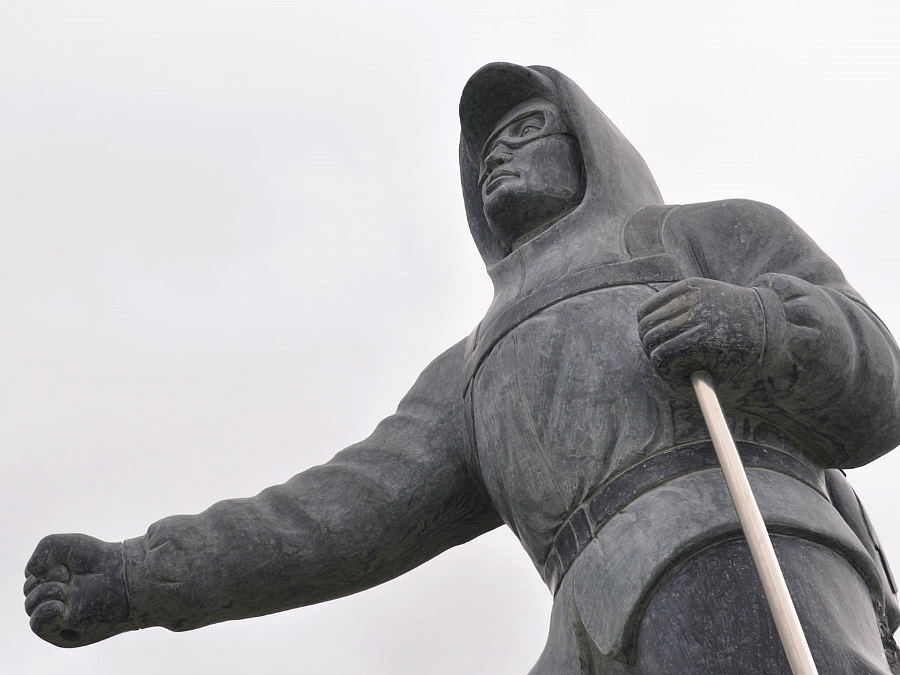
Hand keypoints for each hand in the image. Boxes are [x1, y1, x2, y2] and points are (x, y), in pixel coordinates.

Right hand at [24, 534, 135, 646]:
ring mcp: (61, 616)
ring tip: (68, 587)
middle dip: (45, 577)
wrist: (123, 573)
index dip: (43, 567)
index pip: (31, 578)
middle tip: (69, 574)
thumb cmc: (97, 558)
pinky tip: (63, 602)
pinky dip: (44, 610)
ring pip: (29, 606)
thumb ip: (38, 554)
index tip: (67, 564)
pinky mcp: (67, 628)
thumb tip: (29, 575)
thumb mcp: (62, 546)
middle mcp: (57, 599)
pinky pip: (37, 624)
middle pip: (29, 591)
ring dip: (46, 590)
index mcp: (56, 581)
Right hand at [637, 277, 764, 397]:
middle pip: (650, 334)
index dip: (658, 365)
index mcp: (704, 341)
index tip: (661, 366)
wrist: (765, 320)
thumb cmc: (741, 356)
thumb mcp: (722, 379)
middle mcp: (697, 314)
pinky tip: (655, 322)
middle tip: (653, 352)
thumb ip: (693, 388)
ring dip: (648, 333)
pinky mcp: (691, 284)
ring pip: (647, 317)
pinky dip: (649, 314)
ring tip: (657, 339)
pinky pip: (655, 301)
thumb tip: (664, 391)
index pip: (659, 357)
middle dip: (649, 348)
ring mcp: (694, 296)